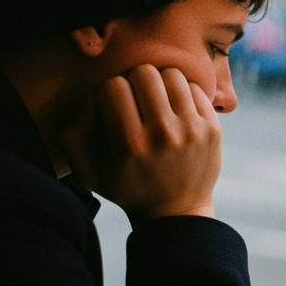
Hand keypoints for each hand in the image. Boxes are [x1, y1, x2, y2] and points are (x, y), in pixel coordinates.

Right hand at [61, 64, 220, 223]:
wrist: (175, 212)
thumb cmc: (126, 187)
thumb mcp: (86, 171)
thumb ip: (72, 133)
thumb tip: (91, 97)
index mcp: (129, 144)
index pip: (113, 86)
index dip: (109, 93)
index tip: (113, 109)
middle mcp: (163, 134)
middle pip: (144, 73)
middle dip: (134, 83)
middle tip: (135, 101)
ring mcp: (192, 130)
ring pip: (171, 75)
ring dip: (160, 84)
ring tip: (155, 102)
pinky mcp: (213, 128)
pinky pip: (195, 88)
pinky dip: (182, 94)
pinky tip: (176, 111)